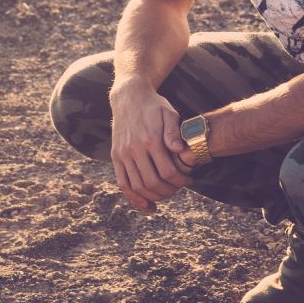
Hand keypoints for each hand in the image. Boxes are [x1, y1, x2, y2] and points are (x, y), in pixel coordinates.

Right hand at [109, 84, 191, 212]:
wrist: (129, 97)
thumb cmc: (154, 106)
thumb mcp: (169, 113)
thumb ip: (174, 132)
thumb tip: (179, 150)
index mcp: (150, 139)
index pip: (167, 171)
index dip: (179, 181)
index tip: (187, 180)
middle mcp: (134, 149)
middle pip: (152, 182)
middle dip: (168, 191)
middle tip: (178, 189)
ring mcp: (122, 154)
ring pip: (136, 186)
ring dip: (152, 197)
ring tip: (165, 196)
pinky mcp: (115, 157)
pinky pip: (122, 183)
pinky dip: (133, 198)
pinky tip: (146, 205)